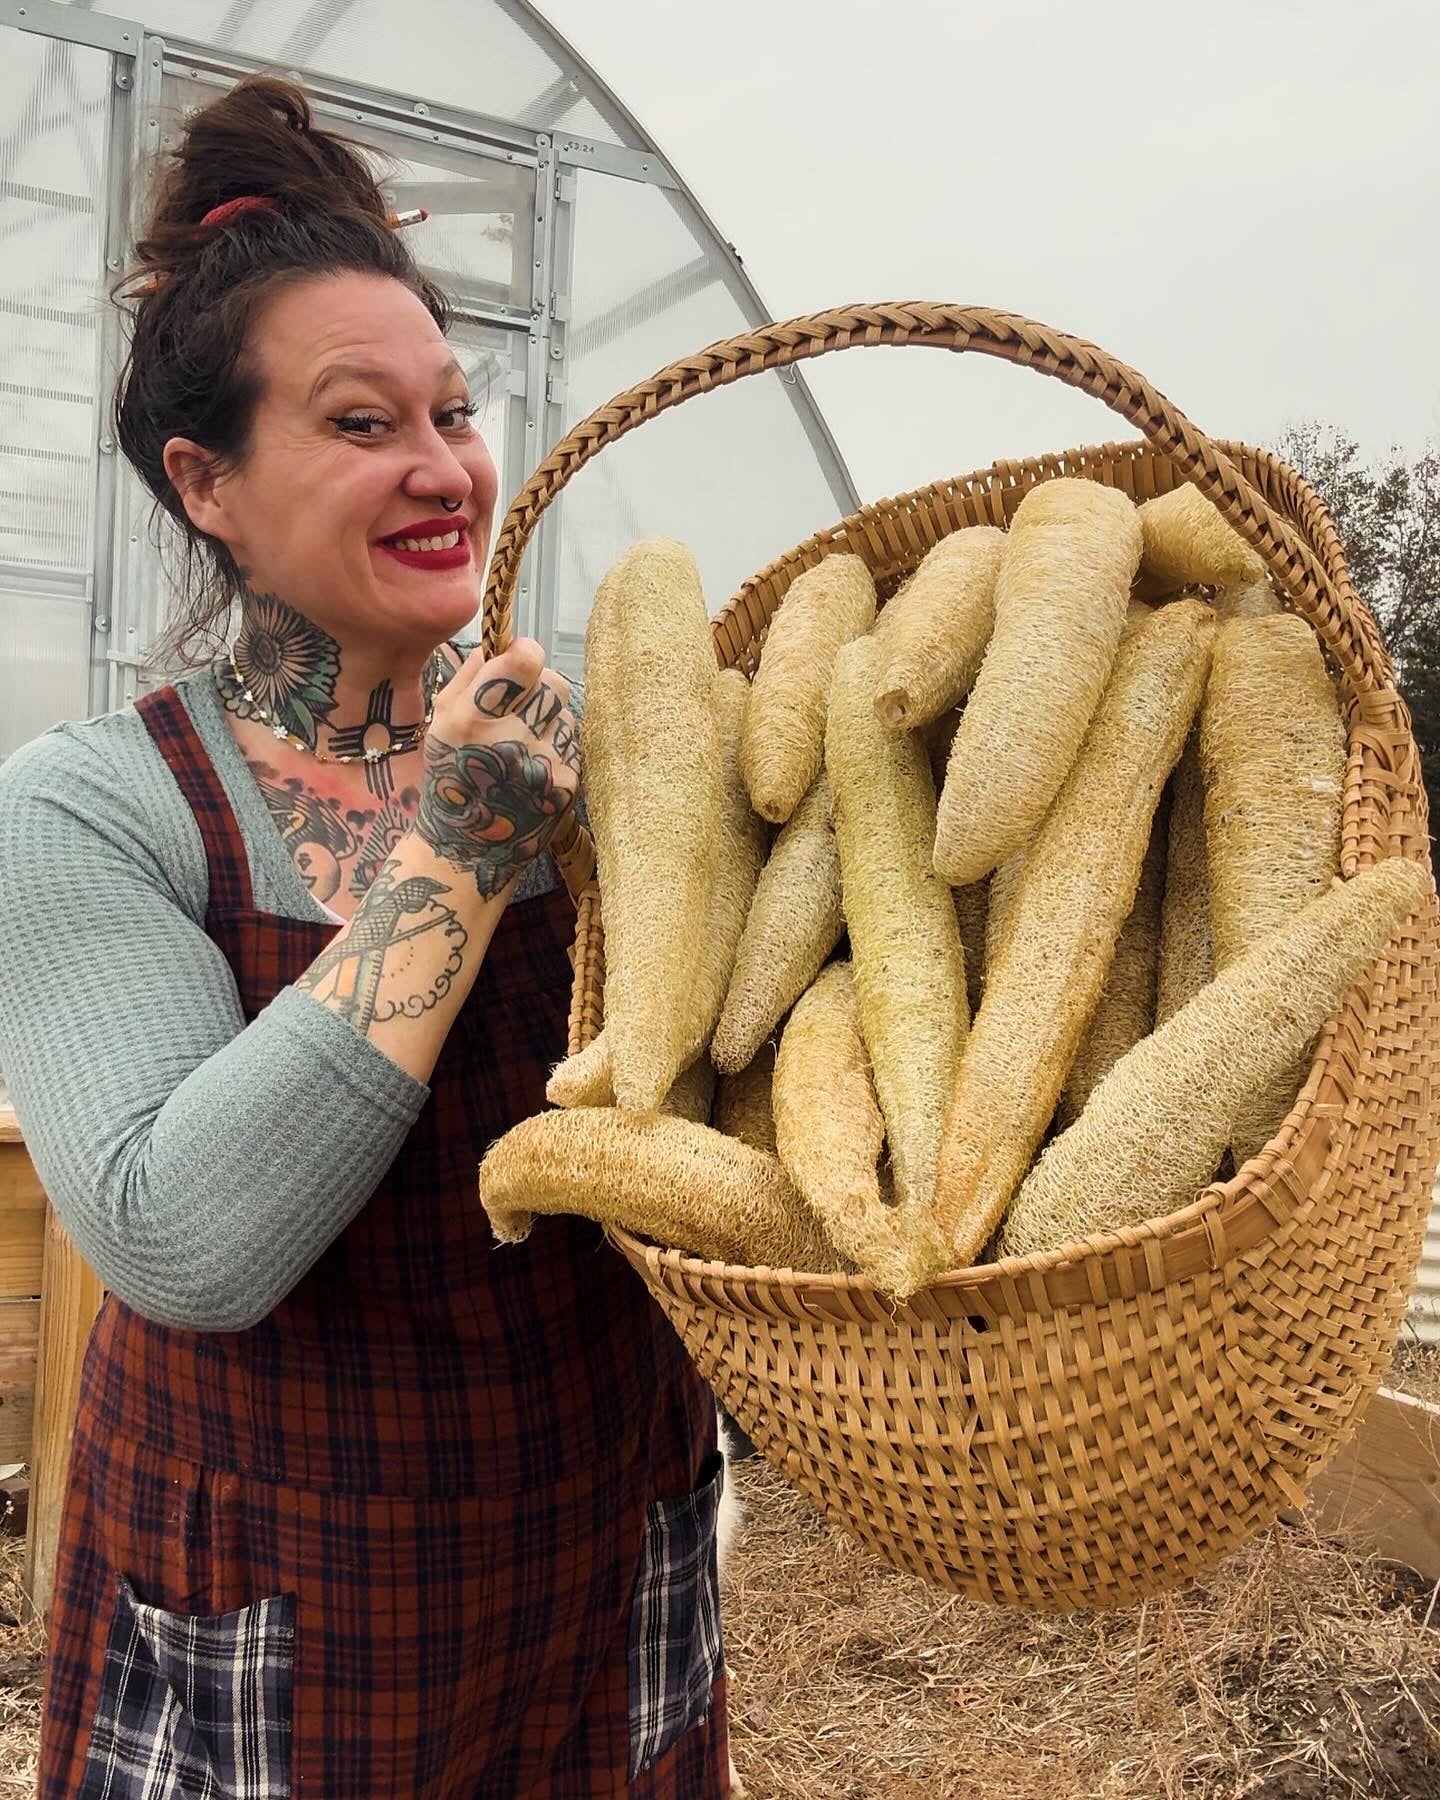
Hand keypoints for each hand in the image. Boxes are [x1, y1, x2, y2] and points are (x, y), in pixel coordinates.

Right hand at [415, 638, 580, 898]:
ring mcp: (543, 766)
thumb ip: (467, 677)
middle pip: (555, 683)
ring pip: (567, 714)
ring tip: (522, 749)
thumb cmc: (451, 779)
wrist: (468, 851)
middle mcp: (509, 742)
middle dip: (539, 690)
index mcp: (472, 719)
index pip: (526, 660)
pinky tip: (533, 772)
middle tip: (519, 712)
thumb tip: (499, 643)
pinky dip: (557, 752)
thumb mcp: (441, 724)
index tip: (518, 664)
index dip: (525, 656)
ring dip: (549, 723)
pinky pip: (572, 746)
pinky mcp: (566, 787)